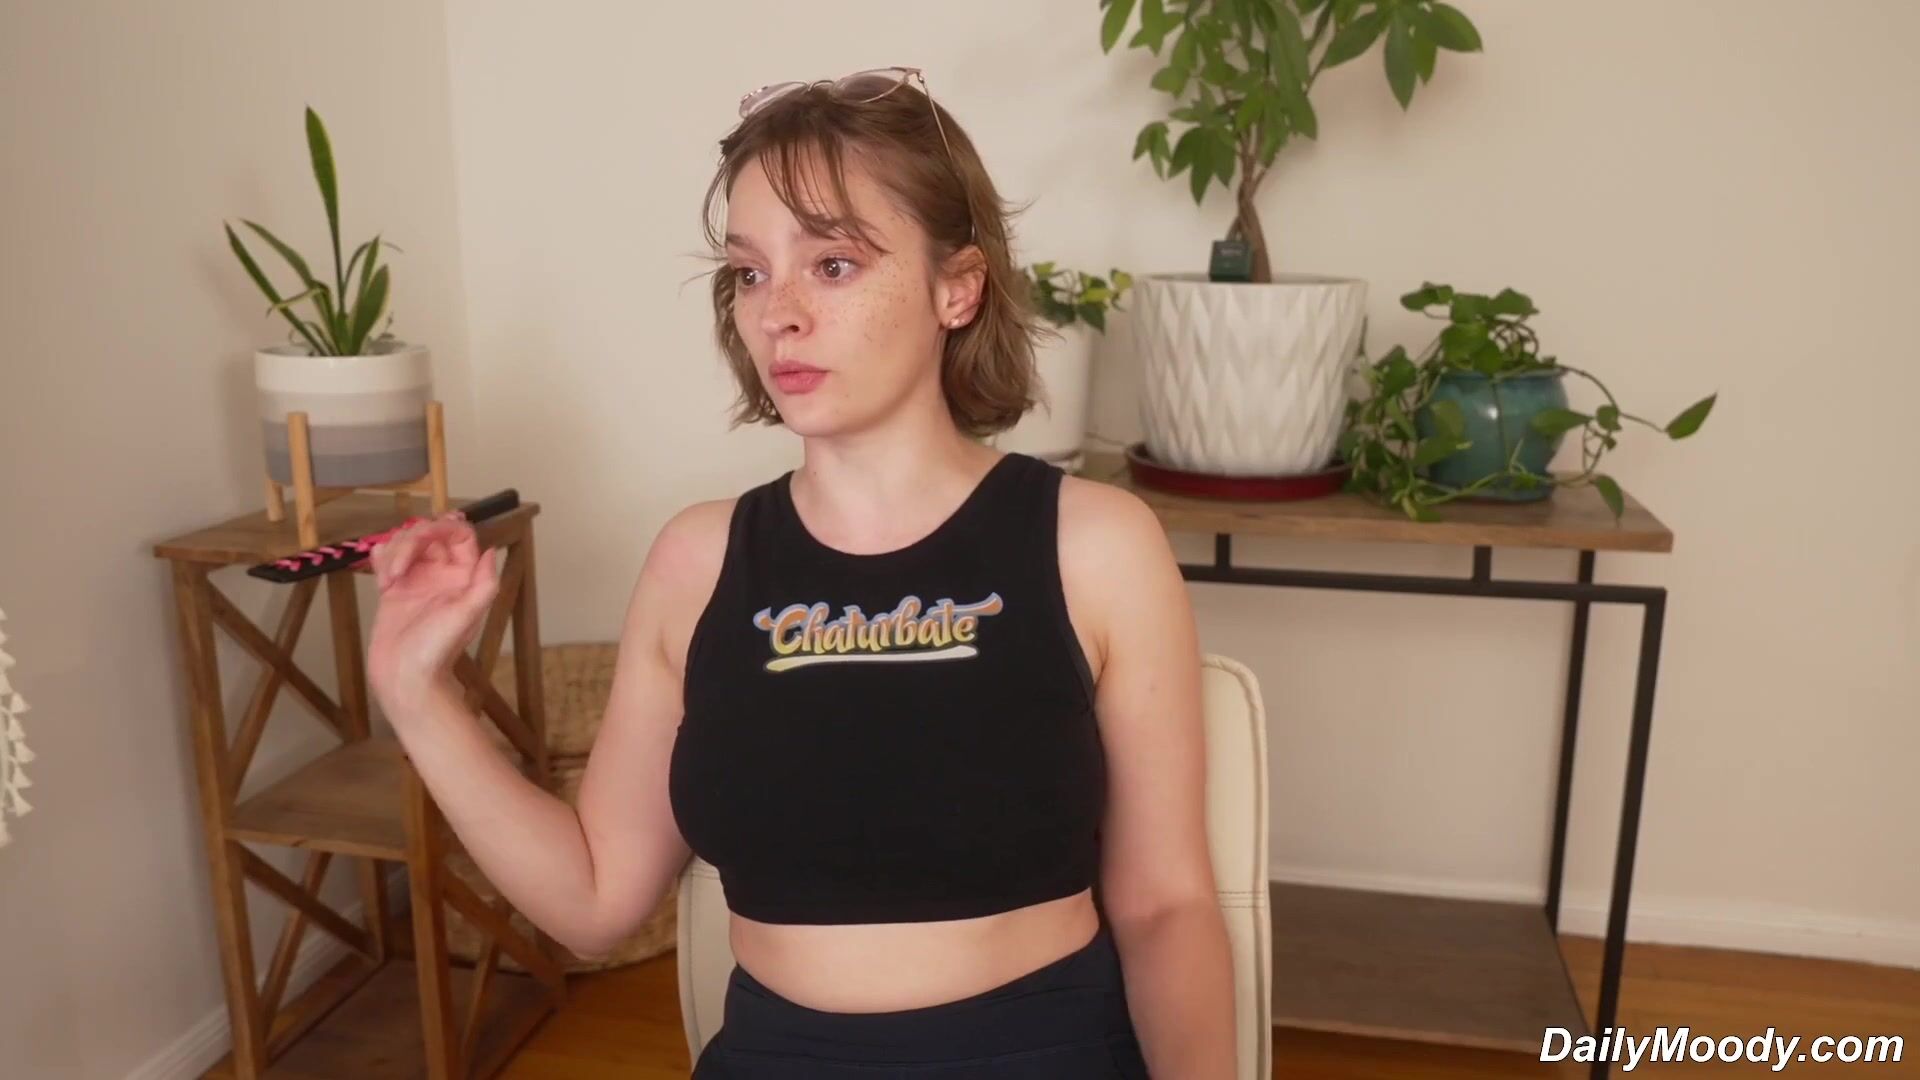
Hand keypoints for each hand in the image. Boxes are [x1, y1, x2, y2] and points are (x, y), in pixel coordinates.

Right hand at [366, 513, 500, 718]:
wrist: (404, 676)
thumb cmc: (438, 648)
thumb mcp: (469, 615)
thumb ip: (485, 582)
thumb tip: (491, 551)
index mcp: (464, 577)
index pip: (459, 535)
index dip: (443, 526)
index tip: (423, 536)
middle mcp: (442, 574)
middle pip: (428, 533)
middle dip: (410, 540)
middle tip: (398, 569)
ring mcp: (416, 579)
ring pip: (405, 542)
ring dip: (393, 553)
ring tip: (389, 582)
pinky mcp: (393, 589)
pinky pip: (387, 558)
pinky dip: (381, 558)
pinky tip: (381, 578)